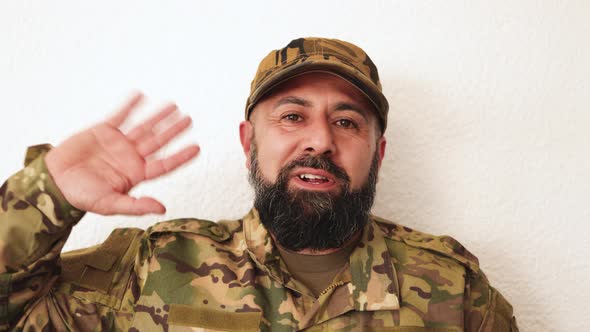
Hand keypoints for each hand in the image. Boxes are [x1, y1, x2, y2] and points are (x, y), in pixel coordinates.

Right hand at [44, 93, 199, 215]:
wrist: (54, 182)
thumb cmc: (82, 196)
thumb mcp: (110, 204)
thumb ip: (136, 206)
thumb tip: (162, 209)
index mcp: (136, 174)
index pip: (164, 164)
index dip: (180, 156)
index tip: (196, 148)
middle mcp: (131, 157)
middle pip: (158, 142)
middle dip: (173, 130)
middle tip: (188, 119)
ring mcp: (119, 143)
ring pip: (143, 127)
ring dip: (158, 116)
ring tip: (174, 106)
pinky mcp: (103, 131)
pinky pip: (120, 115)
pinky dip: (130, 106)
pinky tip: (141, 96)